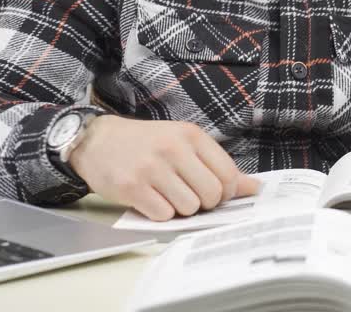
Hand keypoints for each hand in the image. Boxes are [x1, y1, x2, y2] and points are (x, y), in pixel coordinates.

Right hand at [69, 116, 260, 220]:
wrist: (97, 140)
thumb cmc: (146, 143)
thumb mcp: (183, 143)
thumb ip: (217, 165)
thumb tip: (253, 188)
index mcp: (191, 135)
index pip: (228, 174)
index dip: (225, 192)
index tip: (214, 192)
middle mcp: (173, 149)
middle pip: (211, 195)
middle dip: (204, 203)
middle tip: (190, 196)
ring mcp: (152, 168)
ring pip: (188, 207)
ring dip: (181, 209)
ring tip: (167, 195)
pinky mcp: (132, 187)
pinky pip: (163, 215)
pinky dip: (160, 214)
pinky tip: (151, 199)